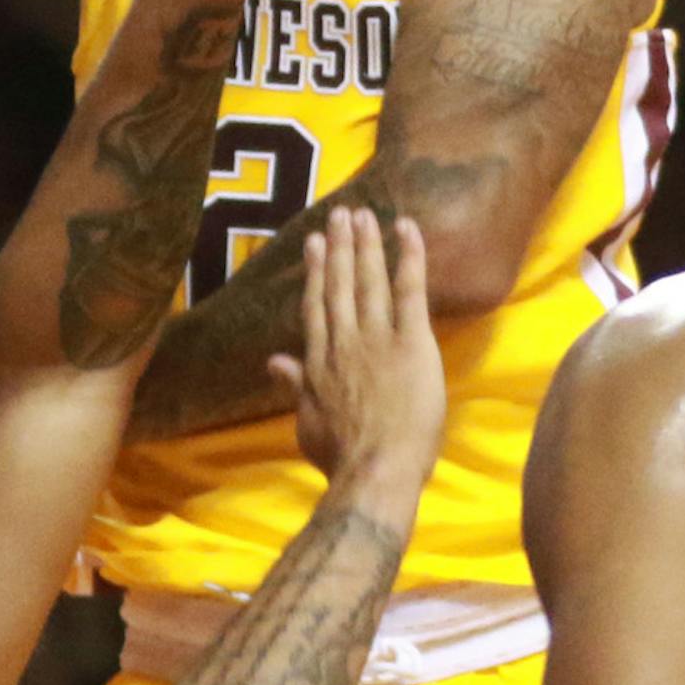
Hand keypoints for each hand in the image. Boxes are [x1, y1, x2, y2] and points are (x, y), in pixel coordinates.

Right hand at [270, 207, 446, 486]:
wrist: (376, 470)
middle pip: (339, 285)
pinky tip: (406, 229)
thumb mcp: (307, 424)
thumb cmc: (343, 458)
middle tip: (340, 214)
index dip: (315, 273)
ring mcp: (377, 338)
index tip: (313, 243)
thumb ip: (294, 387)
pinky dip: (409, 257)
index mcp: (320, 362)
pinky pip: (410, 291)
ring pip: (368, 281)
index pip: (316, 307)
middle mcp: (345, 341)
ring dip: (365, 244)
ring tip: (362, 215)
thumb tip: (273, 360)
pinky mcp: (411, 342)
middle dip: (339, 247)